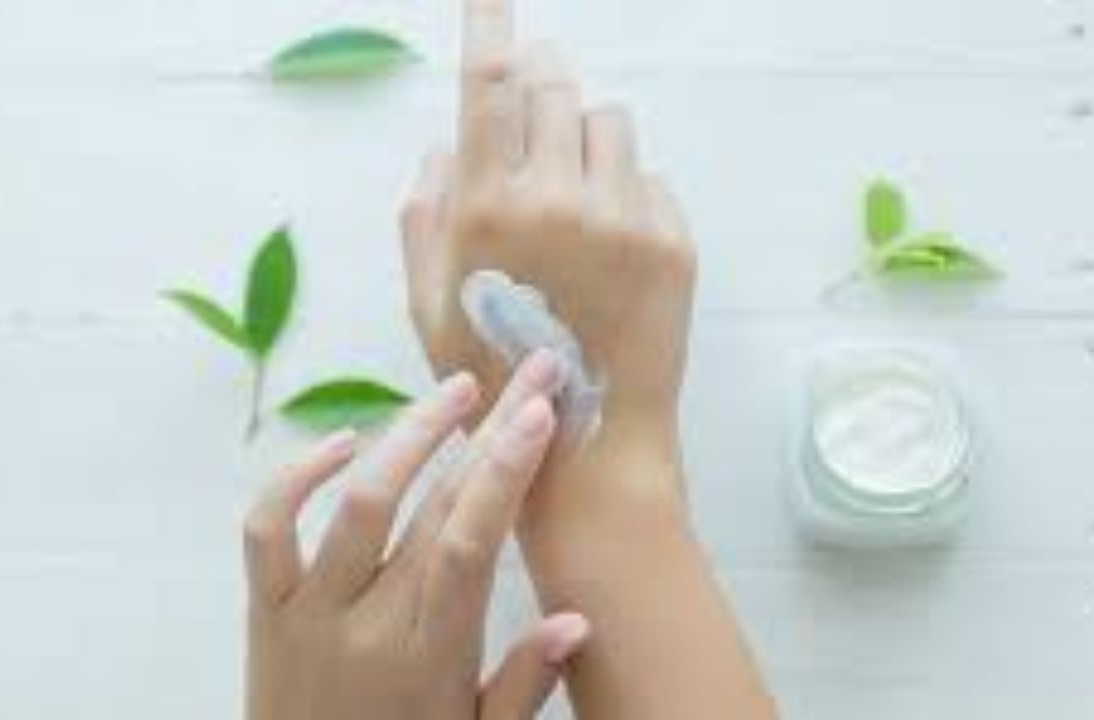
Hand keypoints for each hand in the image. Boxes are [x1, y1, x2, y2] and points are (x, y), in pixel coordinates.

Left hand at [243, 351, 589, 719]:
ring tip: (458, 391)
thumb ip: (523, 686)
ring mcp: (309, 613)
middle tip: (529, 376)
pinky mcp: (266, 611)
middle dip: (488, 432)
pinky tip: (342, 441)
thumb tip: (575, 620)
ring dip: (410, 434)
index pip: (470, 545)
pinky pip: (268, 530)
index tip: (541, 413)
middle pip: (432, 508)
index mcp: (428, 660)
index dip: (506, 471)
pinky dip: (297, 477)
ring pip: (357, 503)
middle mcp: (367, 626)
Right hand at [400, 0, 696, 425]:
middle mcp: (556, 200)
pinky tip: (611, 252)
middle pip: (554, 85)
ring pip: (609, 121)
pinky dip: (627, 195)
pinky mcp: (672, 240)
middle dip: (541, 88)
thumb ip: (422, 214)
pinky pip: (648, 176)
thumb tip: (438, 146)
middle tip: (536, 126)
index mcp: (484, 208)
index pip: (489, 83)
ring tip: (576, 205)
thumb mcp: (428, 303)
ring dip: (587, 143)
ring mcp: (622, 218)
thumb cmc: (491, 375)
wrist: (588, 443)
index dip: (489, 22)